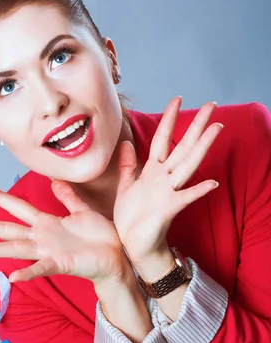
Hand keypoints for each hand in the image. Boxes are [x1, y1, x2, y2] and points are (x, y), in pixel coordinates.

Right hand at [0, 180, 131, 285]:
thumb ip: (68, 198)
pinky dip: (26, 272)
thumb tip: (55, 181)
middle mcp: (42, 238)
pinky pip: (40, 268)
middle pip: (6, 228)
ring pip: (14, 248)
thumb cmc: (102, 237)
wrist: (118, 258)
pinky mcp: (60, 263)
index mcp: (47, 224)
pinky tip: (10, 276)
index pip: (17, 207)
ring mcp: (48, 252)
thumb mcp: (83, 211)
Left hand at [113, 97, 223, 266]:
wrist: (133, 244)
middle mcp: (164, 178)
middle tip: (212, 105)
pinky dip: (199, 190)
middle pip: (183, 146)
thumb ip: (128, 165)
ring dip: (202, 147)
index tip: (177, 99)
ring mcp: (169, 191)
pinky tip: (213, 182)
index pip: (163, 138)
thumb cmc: (131, 217)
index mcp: (152, 171)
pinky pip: (186, 197)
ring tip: (216, 128)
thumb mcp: (126, 186)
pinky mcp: (170, 208)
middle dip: (196, 125)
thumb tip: (126, 143)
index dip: (169, 119)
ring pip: (188, 164)